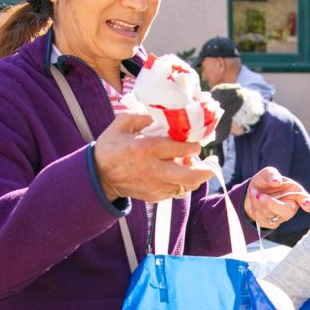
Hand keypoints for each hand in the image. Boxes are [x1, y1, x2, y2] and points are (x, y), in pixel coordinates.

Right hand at [94, 112, 215, 201]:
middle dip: (206, 170)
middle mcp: (154, 169)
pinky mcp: (153, 196)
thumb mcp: (122, 123)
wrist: (98, 176)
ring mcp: (154, 186)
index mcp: (147, 148)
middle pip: (190, 175)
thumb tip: (163, 113)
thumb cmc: (111, 147)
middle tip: (211, 164)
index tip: (195, 142)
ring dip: (194, 177)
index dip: (194, 145)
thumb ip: (142, 115)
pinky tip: (177, 174)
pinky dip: (181, 183)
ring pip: (186, 186)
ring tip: (192, 167)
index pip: (182, 148)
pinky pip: (176, 192)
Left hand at [243, 167, 309, 228]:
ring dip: (258, 203)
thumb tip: (277, 181)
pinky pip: (263, 220)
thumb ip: (272, 174)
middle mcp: (292, 206)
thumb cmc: (265, 182)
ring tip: (254, 192)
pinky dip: (255, 209)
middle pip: (287, 211)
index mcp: (296, 192)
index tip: (306, 203)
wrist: (252, 192)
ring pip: (271, 215)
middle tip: (259, 195)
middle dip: (271, 204)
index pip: (307, 200)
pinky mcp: (272, 224)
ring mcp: (282, 217)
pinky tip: (255, 202)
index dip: (309, 203)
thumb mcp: (267, 173)